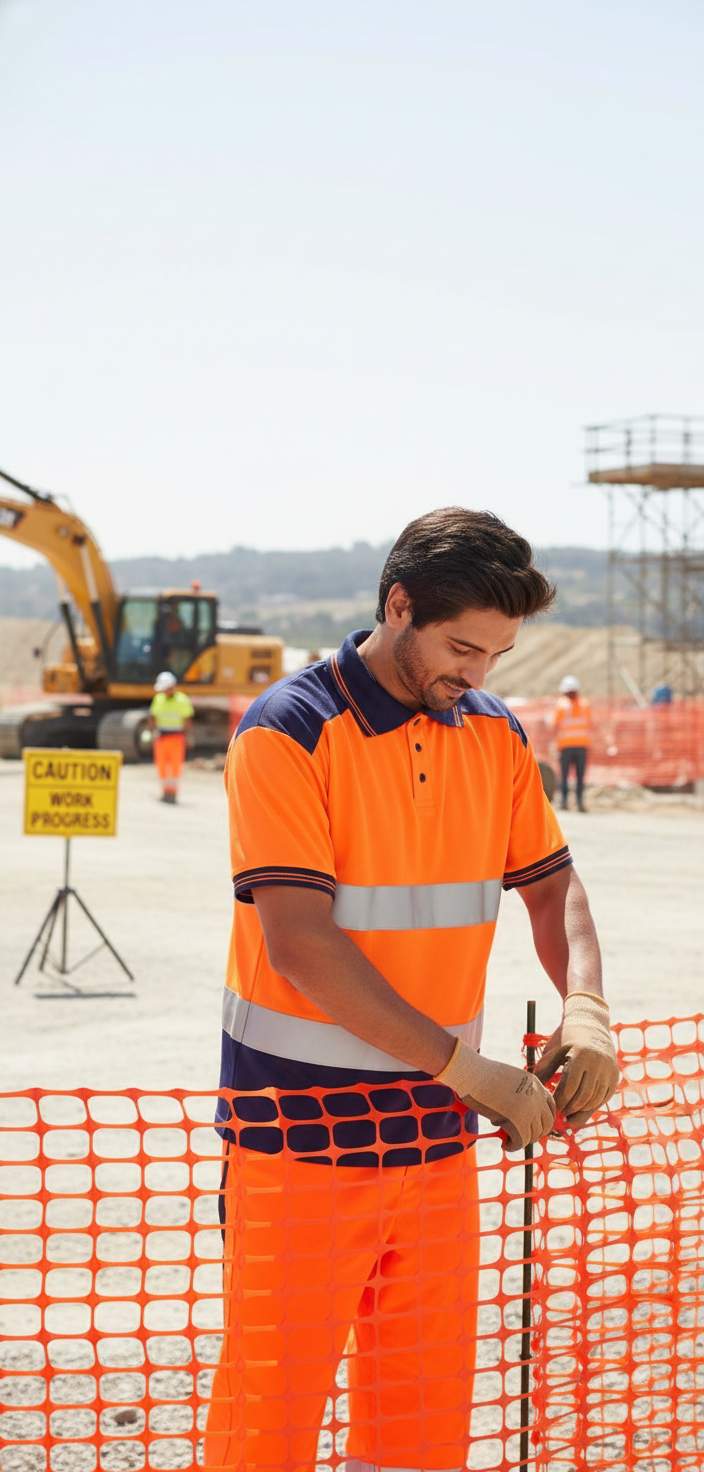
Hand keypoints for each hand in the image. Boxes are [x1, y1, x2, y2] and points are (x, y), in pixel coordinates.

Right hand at [436, 1039, 555, 1152]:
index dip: (544, 1120)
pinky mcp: (518, 1122)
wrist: (473, 1073)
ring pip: (533, 1135)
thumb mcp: (510, 1079)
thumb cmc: (483, 1074)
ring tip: (509, 1140)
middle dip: (535, 1133)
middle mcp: (537, 1097)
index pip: (551, 1107)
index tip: (534, 1126)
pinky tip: (505, 1145)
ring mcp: (529, 1110)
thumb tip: (518, 1116)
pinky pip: (520, 1142)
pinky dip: (513, 1146)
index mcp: (535, 1084)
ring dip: (522, 1140)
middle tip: (521, 1136)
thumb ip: (519, 1094)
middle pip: (546, 1124)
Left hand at [534, 991, 618, 1126]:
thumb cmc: (567, 1036)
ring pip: (595, 1100)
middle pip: (583, 1096)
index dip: (559, 1101)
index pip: (569, 1087)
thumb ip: (545, 1069)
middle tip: (560, 1113)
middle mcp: (598, 1064)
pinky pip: (604, 1098)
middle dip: (570, 1108)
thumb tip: (535, 1091)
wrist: (592, 1023)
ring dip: (582, 1110)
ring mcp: (609, 1070)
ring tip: (569, 1114)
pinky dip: (592, 1106)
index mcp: (581, 1055)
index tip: (552, 1106)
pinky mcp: (615, 1076)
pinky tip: (582, 1108)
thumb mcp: (554, 1048)